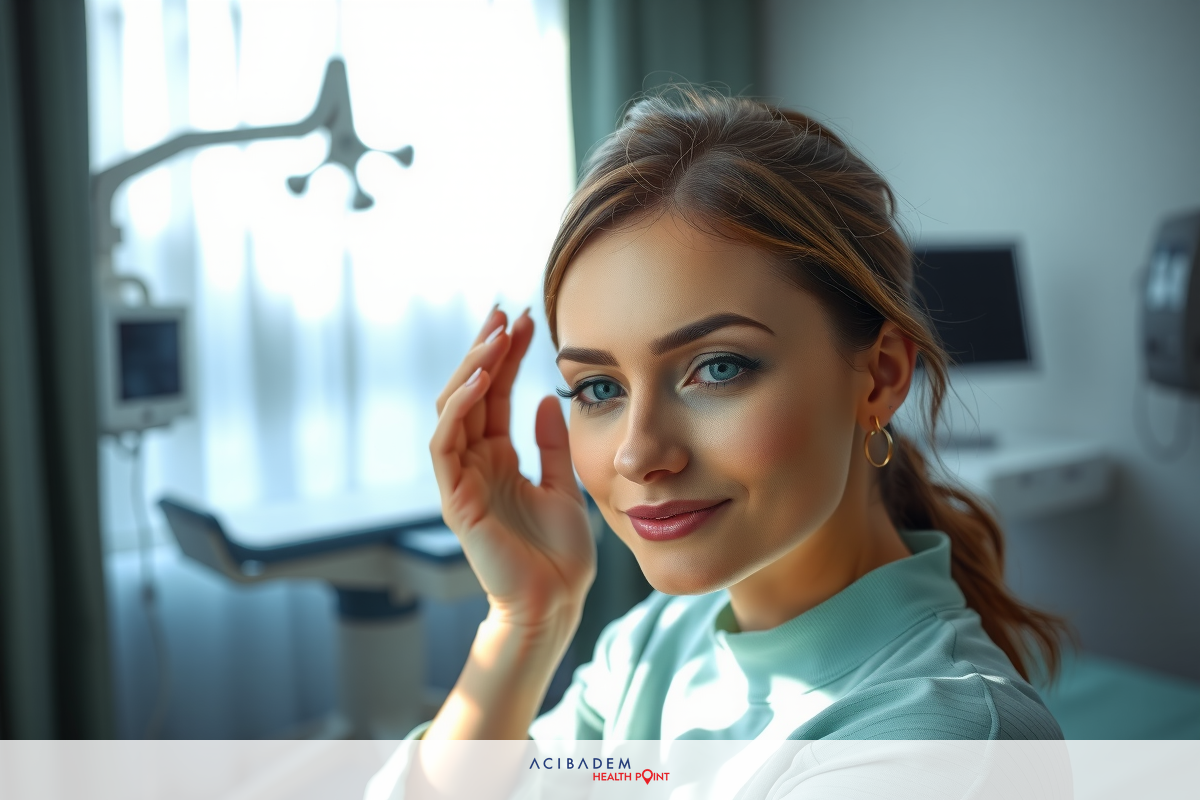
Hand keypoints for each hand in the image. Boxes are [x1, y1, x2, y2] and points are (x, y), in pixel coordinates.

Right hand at [431, 306, 595, 633]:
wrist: (554, 603)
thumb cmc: (558, 555)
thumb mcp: (564, 485)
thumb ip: (551, 445)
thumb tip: (548, 399)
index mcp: (498, 460)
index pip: (494, 395)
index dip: (507, 356)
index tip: (526, 320)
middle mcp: (474, 464)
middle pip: (469, 393)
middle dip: (485, 349)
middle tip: (505, 311)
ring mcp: (461, 480)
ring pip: (452, 410)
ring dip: (470, 369)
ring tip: (494, 334)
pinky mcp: (455, 499)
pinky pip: (444, 444)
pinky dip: (457, 409)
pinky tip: (477, 380)